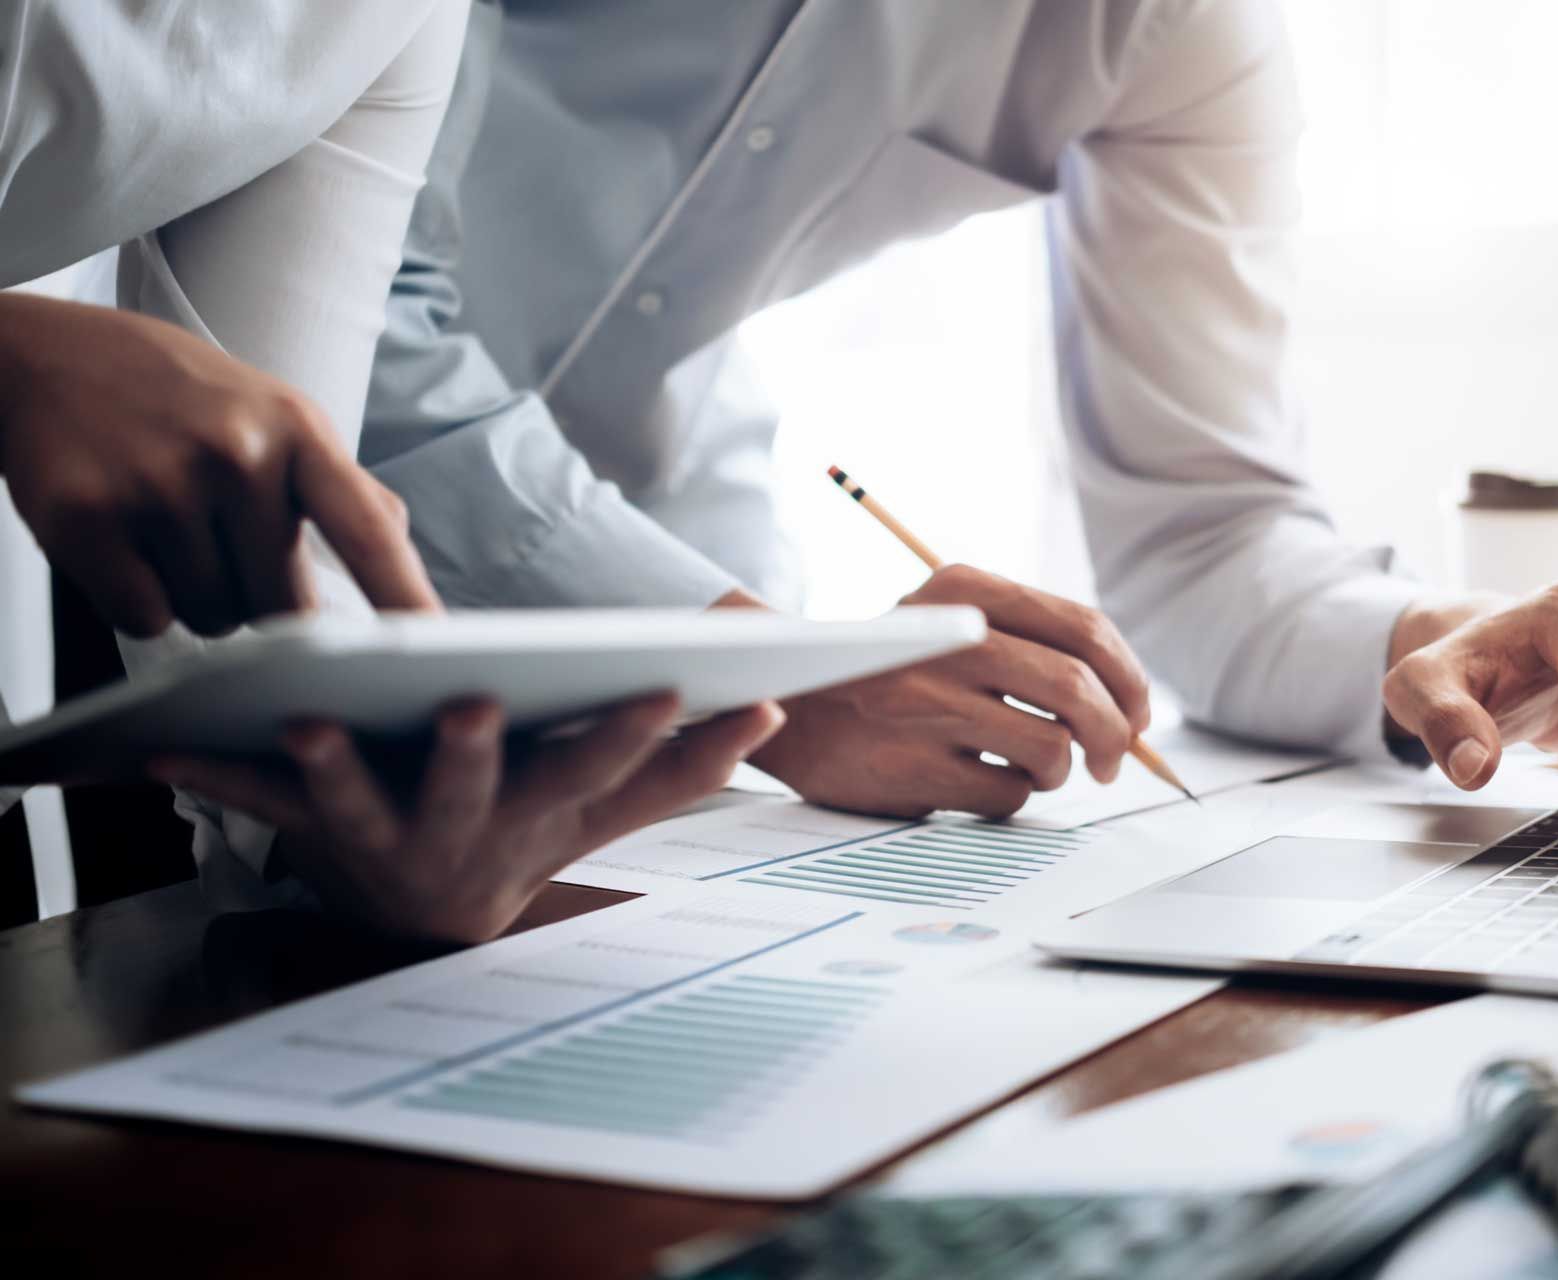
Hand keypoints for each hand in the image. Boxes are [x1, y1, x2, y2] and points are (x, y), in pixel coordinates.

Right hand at [0, 293, 438, 635]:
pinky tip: (125, 542)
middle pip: (285, 607)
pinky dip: (141, 600)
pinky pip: (147, 620)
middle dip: (262, 597)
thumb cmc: (177, 396)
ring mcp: (160, 487)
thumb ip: (339, 482)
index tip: (435, 646)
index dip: (405, 596)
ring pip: (216, 619)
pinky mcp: (88, 521)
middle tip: (223, 540)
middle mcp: (236, 454)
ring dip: (199, 597)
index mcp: (297, 428)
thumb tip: (397, 542)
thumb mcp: (275, 412)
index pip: (368, 530)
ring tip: (170, 527)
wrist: (45, 356)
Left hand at [152, 696, 784, 941]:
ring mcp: (383, 834)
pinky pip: (252, 801)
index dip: (635, 734)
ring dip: (331, 769)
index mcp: (544, 813)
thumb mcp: (605, 807)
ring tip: (308, 723)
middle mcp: (466, 832)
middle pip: (474, 791)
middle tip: (473, 707)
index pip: (602, 770)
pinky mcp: (309, 828)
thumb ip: (683, 765)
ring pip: (356, 804)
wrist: (426, 911)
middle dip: (473, 753)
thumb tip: (771, 710)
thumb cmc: (526, 832)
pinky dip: (206, 772)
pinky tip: (153, 748)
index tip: (669, 687)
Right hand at [730, 565, 1151, 818]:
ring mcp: (927, 705)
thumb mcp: (950, 621)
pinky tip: (974, 779)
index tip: (1137, 712)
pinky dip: (1010, 795)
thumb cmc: (896, 672)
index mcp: (965, 589)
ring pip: (1052, 751)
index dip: (1130, 678)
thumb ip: (1034, 643)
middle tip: (1113, 761)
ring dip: (1058, 771)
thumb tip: (1133, 706)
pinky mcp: (913, 767)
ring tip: (1026, 767)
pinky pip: (1009, 794)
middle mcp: (948, 639)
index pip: (1085, 629)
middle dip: (1117, 736)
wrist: (790, 707)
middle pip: (1079, 691)